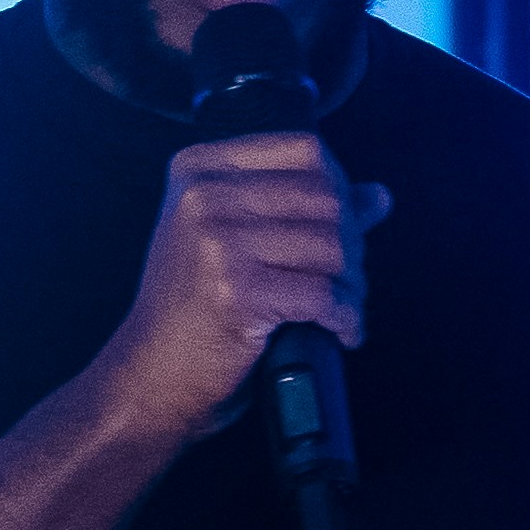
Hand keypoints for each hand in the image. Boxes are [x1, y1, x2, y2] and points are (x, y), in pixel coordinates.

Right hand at [98, 131, 386, 447]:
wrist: (150, 378)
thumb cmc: (193, 312)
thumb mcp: (232, 242)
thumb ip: (301, 210)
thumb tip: (378, 195)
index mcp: (199, 169)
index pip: (306, 150)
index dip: (340, 188)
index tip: (343, 227)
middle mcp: (204, 196)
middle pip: (326, 197)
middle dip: (353, 243)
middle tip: (347, 282)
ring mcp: (217, 242)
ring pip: (332, 246)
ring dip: (353, 285)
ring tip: (342, 310)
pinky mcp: (236, 291)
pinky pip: (324, 294)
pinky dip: (346, 318)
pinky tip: (341, 332)